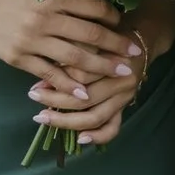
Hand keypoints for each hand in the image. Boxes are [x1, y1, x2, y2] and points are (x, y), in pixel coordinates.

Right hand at [0, 0, 144, 98]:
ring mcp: (32, 40)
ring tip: (120, 74)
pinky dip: (68, 85)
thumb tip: (90, 11)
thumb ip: (60, 0)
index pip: (93, 7)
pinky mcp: (18, 57)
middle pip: (91, 34)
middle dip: (116, 45)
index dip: (113, 16)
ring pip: (75, 57)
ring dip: (101, 67)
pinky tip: (83, 93)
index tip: (123, 23)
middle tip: (135, 54)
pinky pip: (49, 73)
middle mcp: (46, 19)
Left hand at [24, 0, 174, 145]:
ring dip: (67, 121)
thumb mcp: (91, 38)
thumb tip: (41, 81)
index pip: (81, 76)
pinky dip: (98, 136)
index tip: (35, 84)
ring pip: (95, 117)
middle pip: (85, 99)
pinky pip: (113, 128)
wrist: (140, 39)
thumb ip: (70, 56)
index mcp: (113, 60)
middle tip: (34, 98)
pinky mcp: (125, 107)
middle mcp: (122, 81)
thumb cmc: (110, 34)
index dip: (56, 81)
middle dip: (55, 101)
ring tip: (44, 118)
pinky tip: (80, 139)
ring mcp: (125, 97)